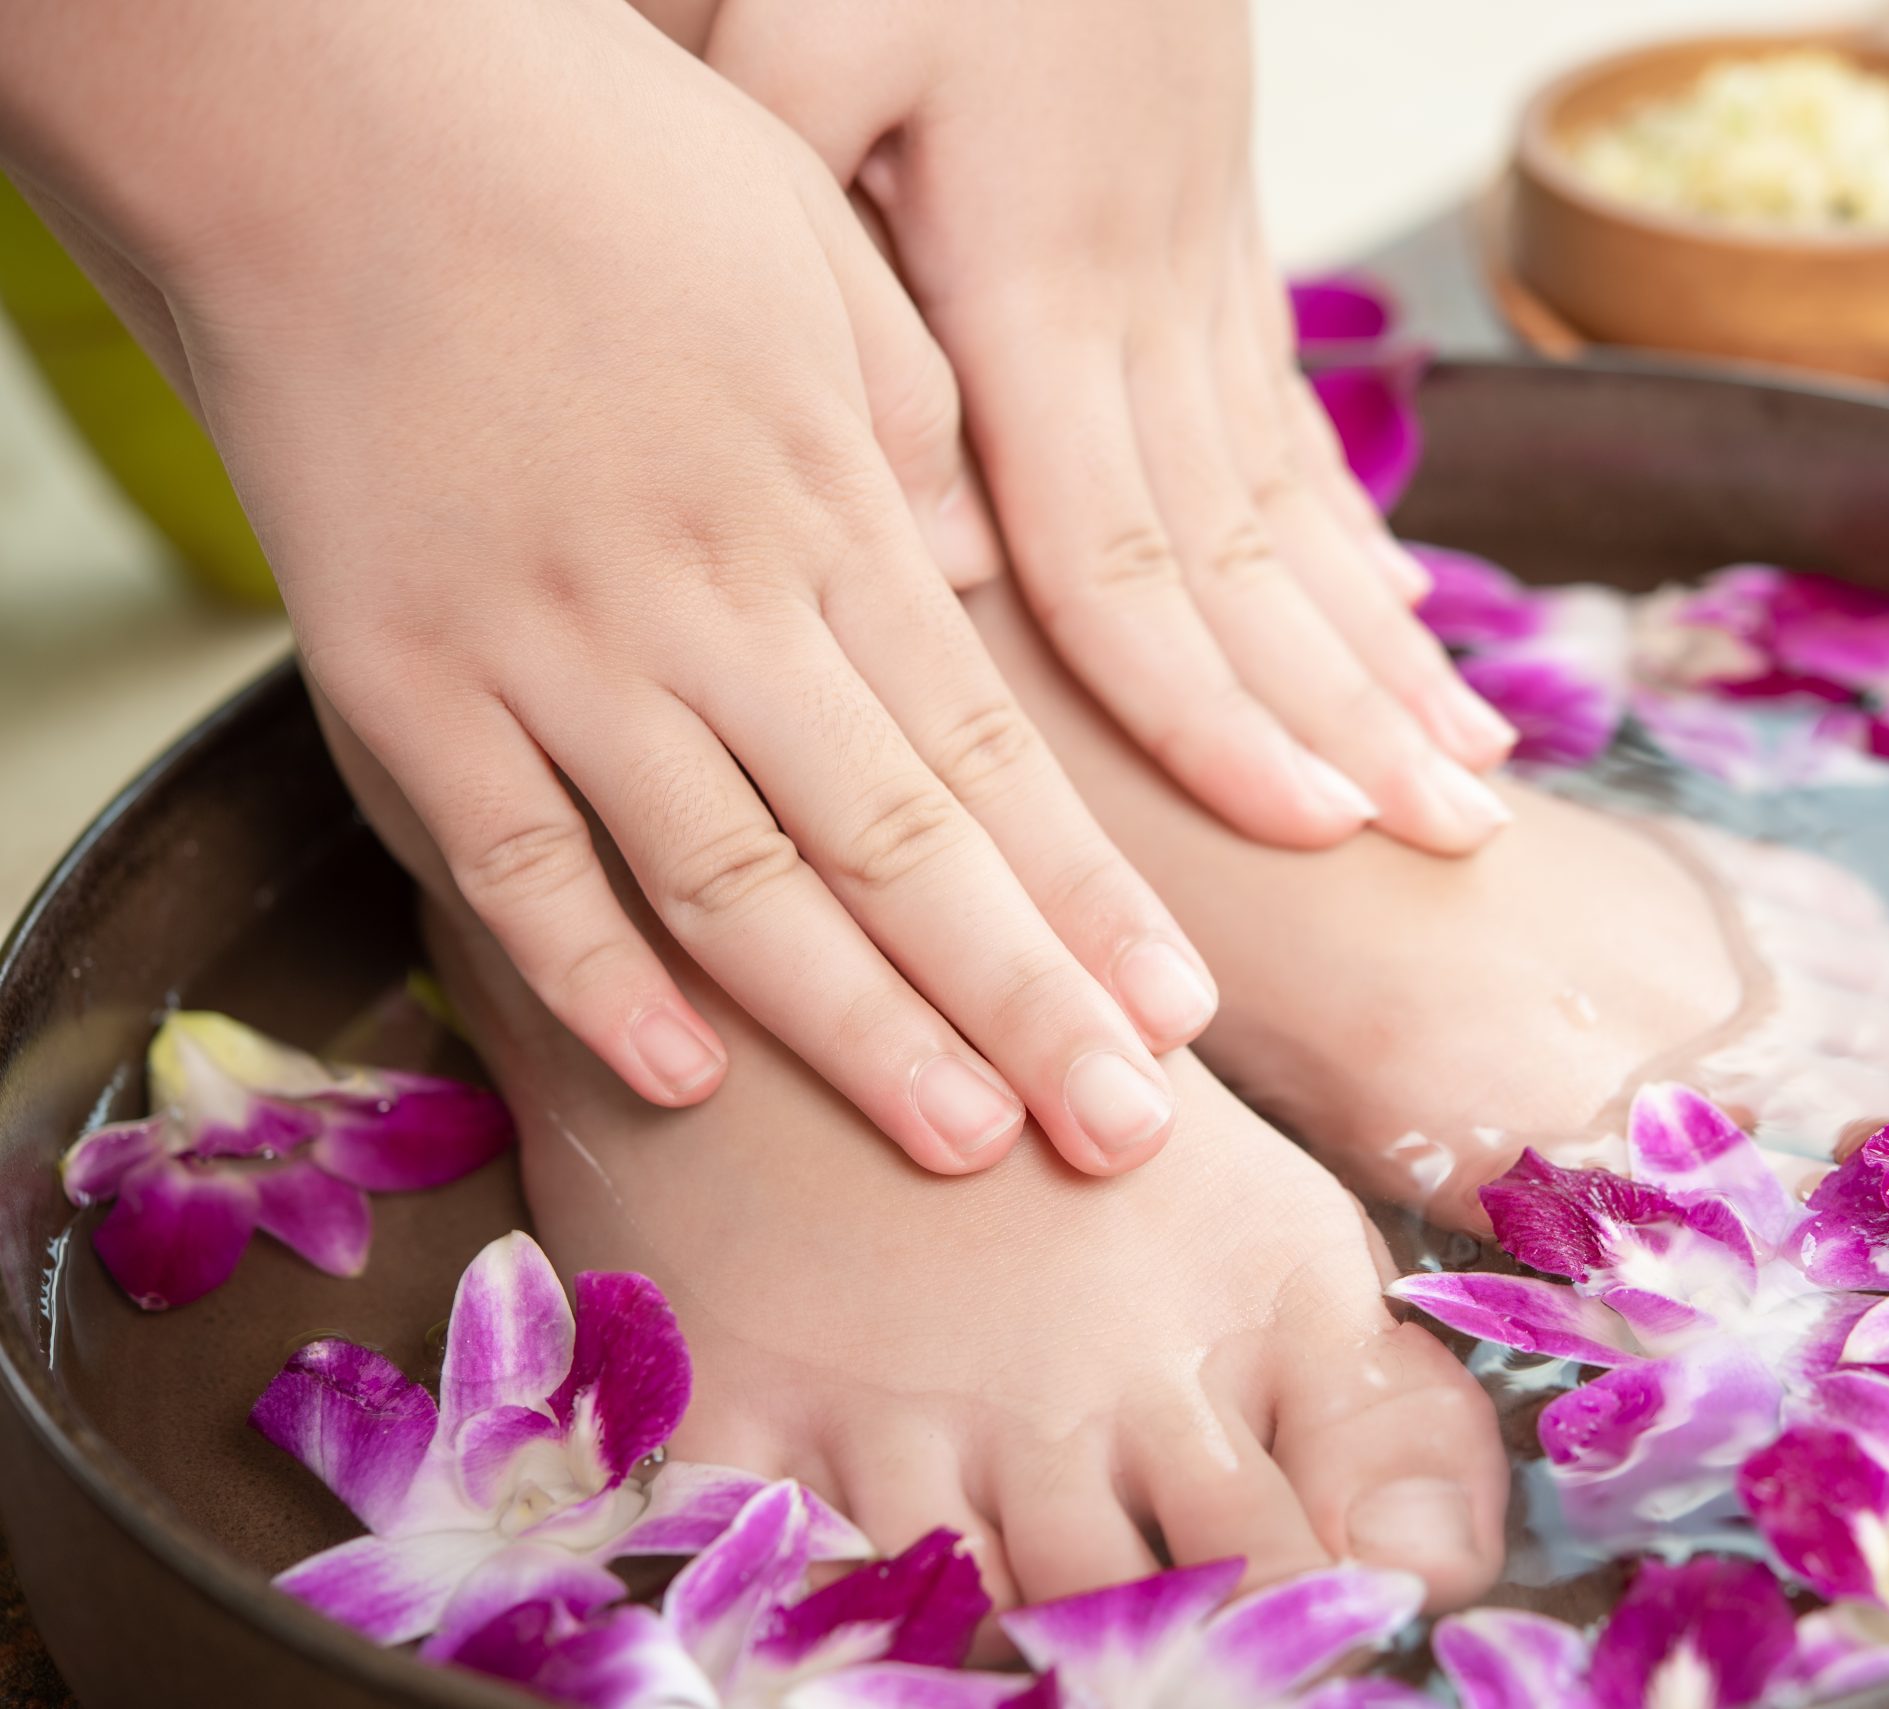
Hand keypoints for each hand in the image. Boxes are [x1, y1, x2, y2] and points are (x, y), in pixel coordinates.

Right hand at [0, 0, 1213, 1175]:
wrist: (328, 104)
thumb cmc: (597, 162)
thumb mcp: (821, 270)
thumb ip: (907, 441)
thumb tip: (975, 579)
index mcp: (830, 508)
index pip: (992, 748)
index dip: (1089, 894)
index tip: (1179, 1010)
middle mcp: (712, 604)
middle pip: (899, 846)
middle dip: (1022, 1002)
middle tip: (1126, 1134)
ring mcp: (551, 652)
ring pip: (735, 883)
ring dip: (860, 1028)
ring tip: (967, 1145)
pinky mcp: (398, 677)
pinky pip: (511, 861)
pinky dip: (595, 978)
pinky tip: (690, 1080)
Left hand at [675, 0, 1524, 855]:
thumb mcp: (785, 39)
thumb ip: (819, 266)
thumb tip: (911, 524)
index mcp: (1034, 285)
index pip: (1127, 553)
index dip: (1208, 710)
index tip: (1310, 828)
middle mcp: (1145, 303)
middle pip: (1248, 558)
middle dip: (1350, 715)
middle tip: (1457, 849)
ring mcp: (1199, 269)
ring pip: (1293, 503)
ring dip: (1382, 650)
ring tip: (1471, 778)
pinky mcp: (1214, 235)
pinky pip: (1290, 419)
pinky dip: (1350, 540)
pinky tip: (1399, 620)